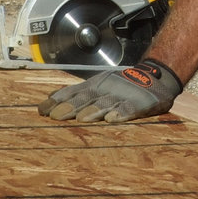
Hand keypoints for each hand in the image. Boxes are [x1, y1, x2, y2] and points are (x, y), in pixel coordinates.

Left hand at [37, 59, 182, 122]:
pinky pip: (130, 109)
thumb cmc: (122, 86)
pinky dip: (121, 113)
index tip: (42, 111)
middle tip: (55, 117)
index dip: (58, 101)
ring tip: (82, 119)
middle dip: (71, 107)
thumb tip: (49, 101)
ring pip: (105, 104)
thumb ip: (76, 94)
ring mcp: (122, 96)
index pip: (73, 93)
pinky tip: (113, 119)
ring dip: (93, 111)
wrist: (155, 78)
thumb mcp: (98, 86)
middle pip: (86, 99)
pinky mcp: (140, 104)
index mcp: (96, 86)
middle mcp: (106, 89)